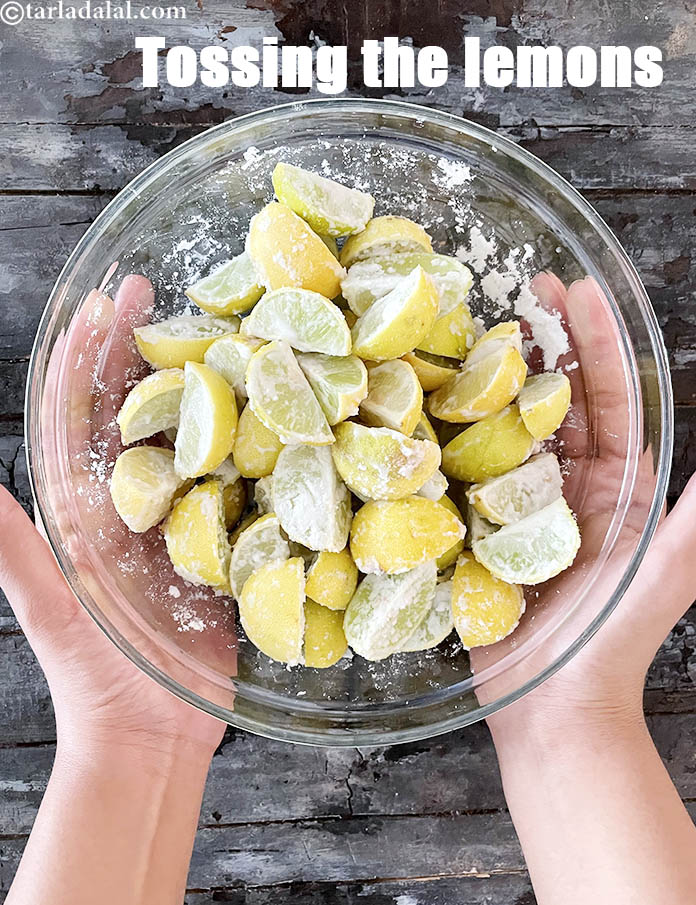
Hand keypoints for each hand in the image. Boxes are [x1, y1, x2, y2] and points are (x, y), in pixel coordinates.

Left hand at [0, 274, 224, 761]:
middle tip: (160, 290)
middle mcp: (129, 502)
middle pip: (135, 409)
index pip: (81, 413)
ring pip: (188, 437)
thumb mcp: (53, 603)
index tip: (106, 300)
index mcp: (84, 505)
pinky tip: (275, 413)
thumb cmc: (98, 674)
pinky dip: (252, 446)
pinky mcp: (219, 544)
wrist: (153, 735)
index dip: (87, 353)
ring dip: (200, 384)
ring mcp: (177, 521)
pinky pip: (237, 484)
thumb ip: (14, 544)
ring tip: (222, 333)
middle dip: (141, 346)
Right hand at [476, 274, 695, 741]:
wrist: (552, 715)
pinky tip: (419, 402)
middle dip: (539, 341)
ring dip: (487, 378)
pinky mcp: (476, 531)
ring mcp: (517, 508)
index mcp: (615, 488)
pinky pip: (459, 472)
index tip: (572, 290)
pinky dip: (442, 435)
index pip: (606, 398)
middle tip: (515, 287)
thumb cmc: (608, 646)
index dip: (593, 341)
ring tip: (462, 328)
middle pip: (552, 399)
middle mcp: (567, 488)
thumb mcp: (664, 569)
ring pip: (502, 427)